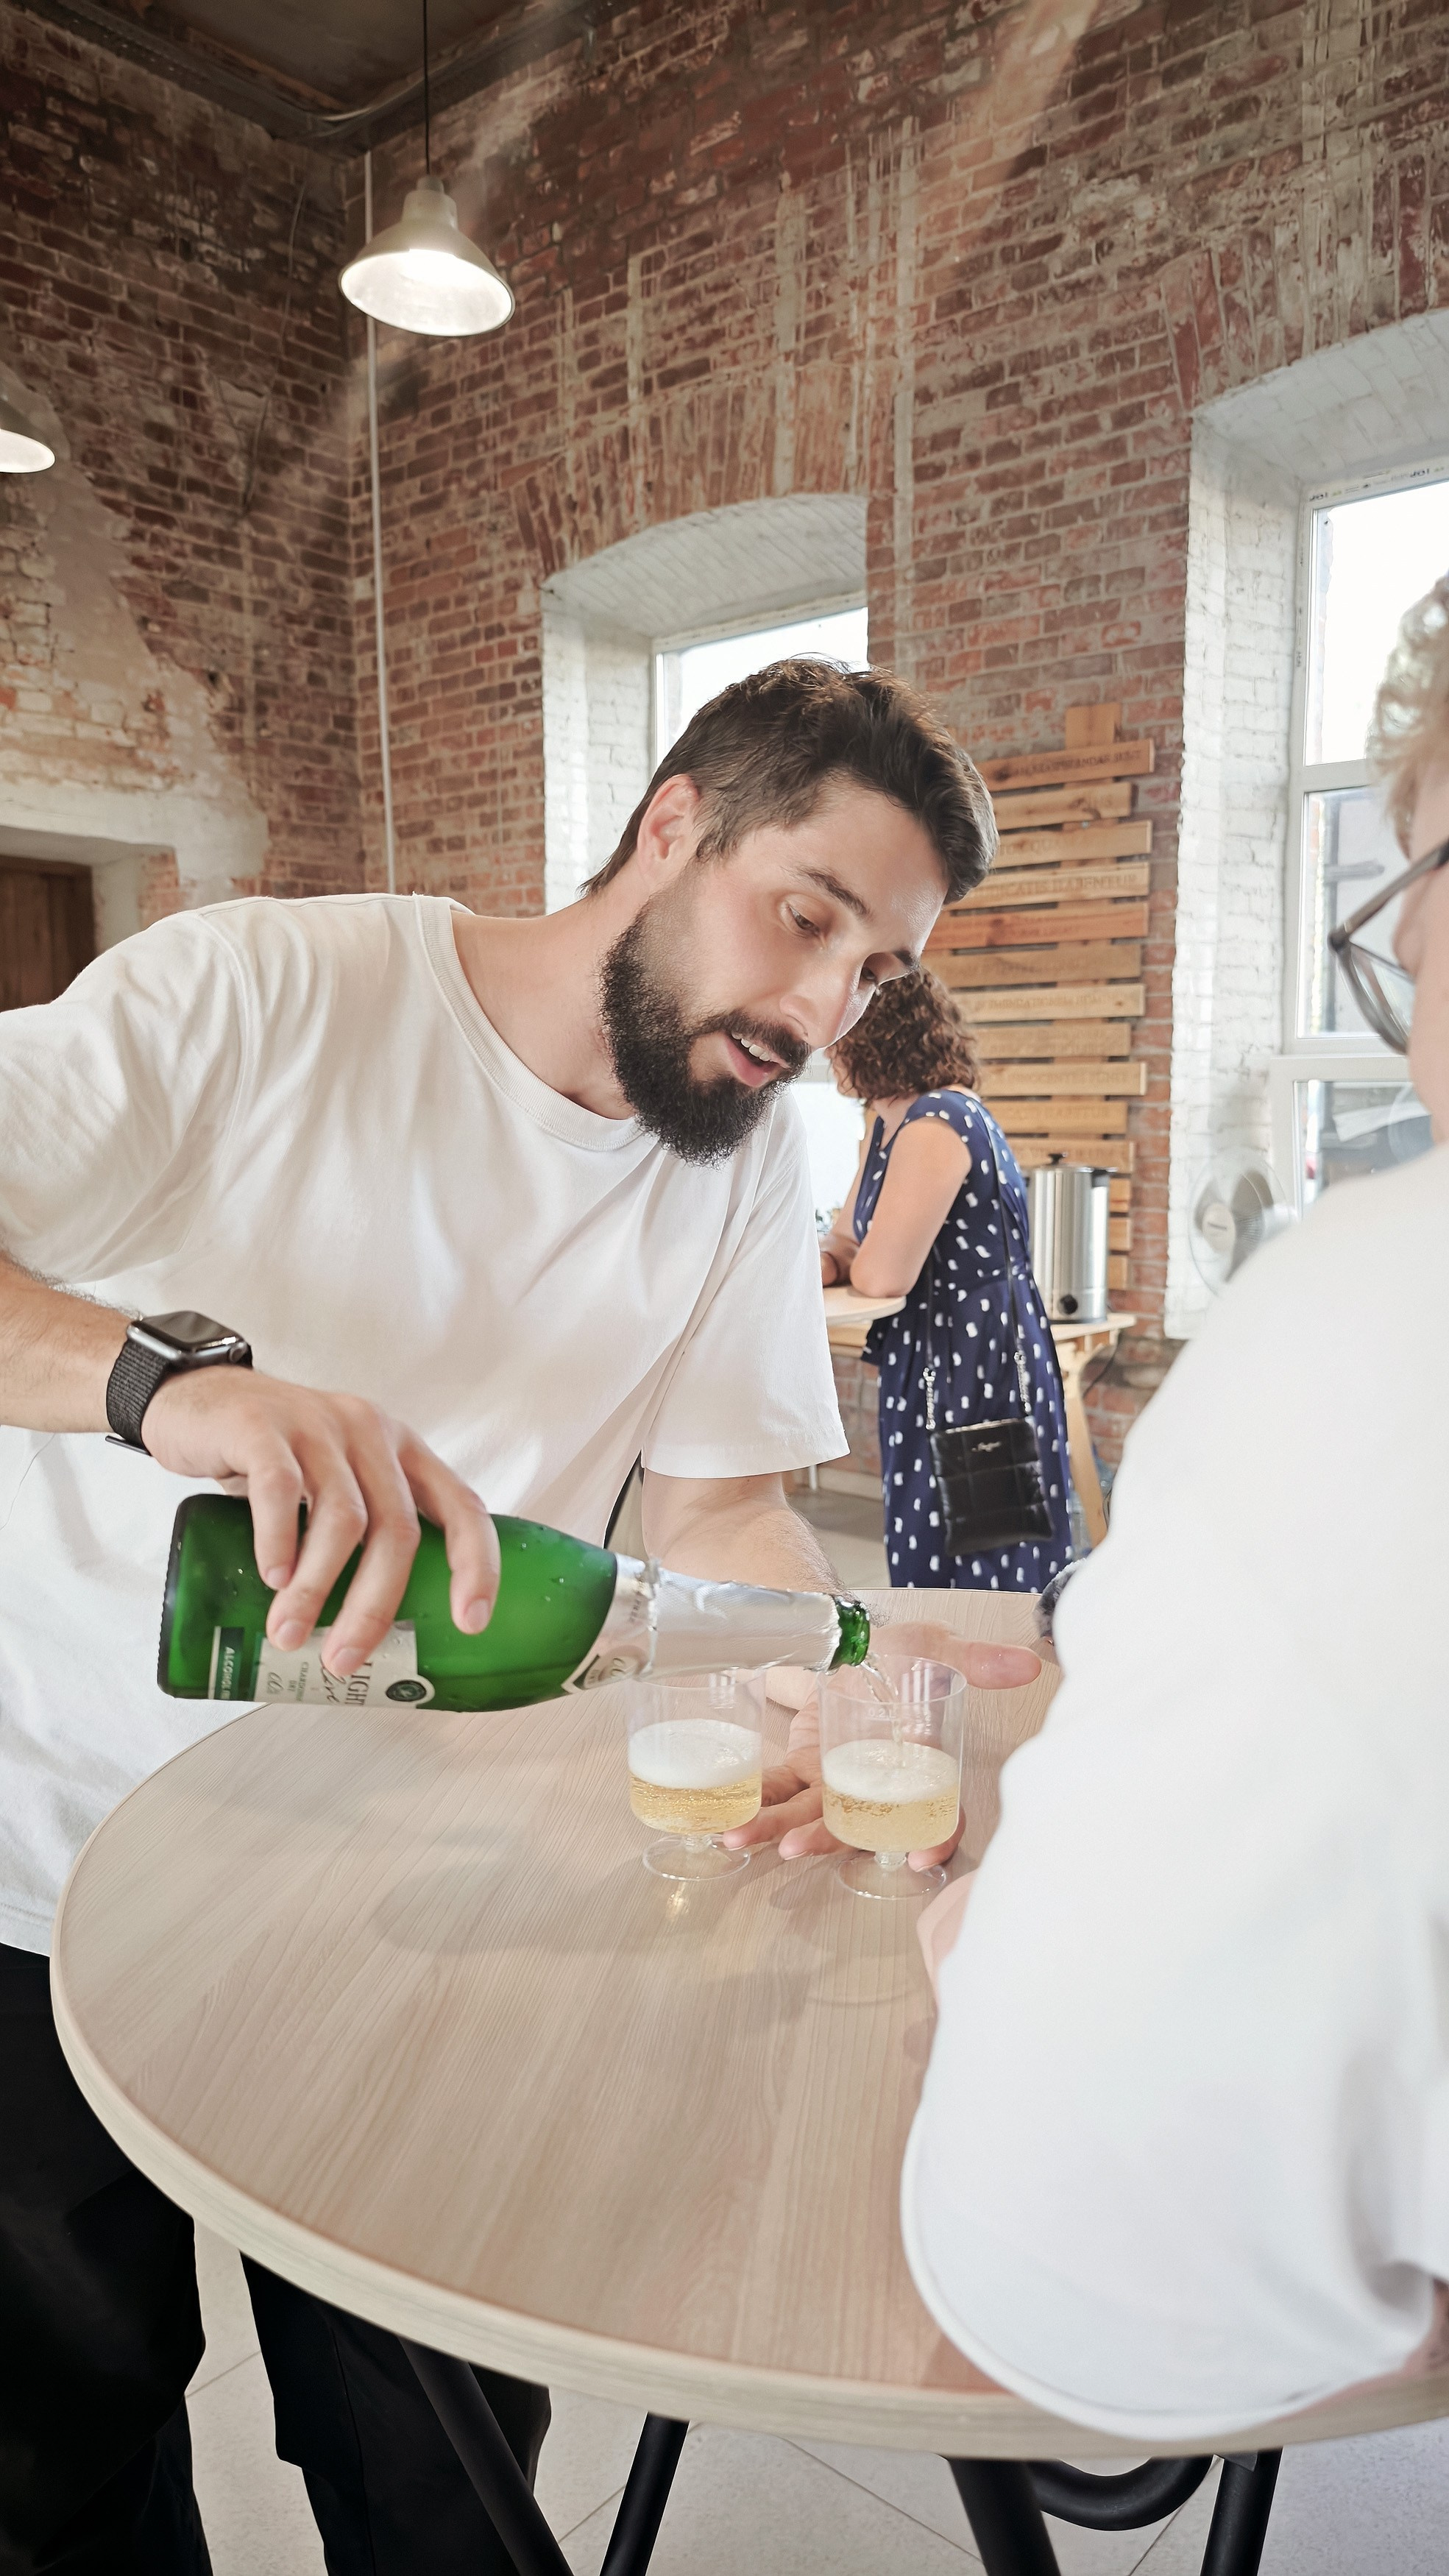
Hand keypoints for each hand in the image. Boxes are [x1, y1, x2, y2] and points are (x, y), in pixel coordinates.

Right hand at [142, 1367, 498, 1678]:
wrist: (195, 1398)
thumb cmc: (273, 1458)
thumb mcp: (333, 1484)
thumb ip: (359, 1534)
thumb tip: (368, 1633)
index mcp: (401, 1452)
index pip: (462, 1507)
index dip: (476, 1566)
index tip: (470, 1624)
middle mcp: (370, 1433)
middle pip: (396, 1528)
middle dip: (375, 1605)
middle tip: (346, 1658)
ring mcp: (318, 1424)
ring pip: (341, 1517)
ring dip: (318, 1588)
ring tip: (291, 1635)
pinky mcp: (262, 1426)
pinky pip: (280, 1489)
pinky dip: (280, 1540)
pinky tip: (272, 1577)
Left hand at [722, 1627, 1041, 1869]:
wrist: (851, 1641)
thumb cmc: (897, 1653)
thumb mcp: (935, 1650)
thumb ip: (976, 1661)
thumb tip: (1027, 1664)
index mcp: (918, 1767)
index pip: (936, 1812)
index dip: (935, 1838)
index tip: (919, 1857)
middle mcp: (879, 1787)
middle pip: (862, 1826)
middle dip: (828, 1841)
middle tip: (797, 1847)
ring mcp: (838, 1783)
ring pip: (812, 1816)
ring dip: (777, 1829)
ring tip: (741, 1837)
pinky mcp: (803, 1769)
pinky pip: (779, 1791)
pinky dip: (757, 1802)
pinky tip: (730, 1816)